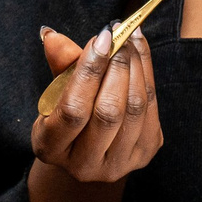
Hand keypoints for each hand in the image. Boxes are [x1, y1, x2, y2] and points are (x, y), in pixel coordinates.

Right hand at [30, 26, 161, 184]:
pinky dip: (147, 75)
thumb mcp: (56, 92)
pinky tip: (139, 53)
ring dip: (136, 67)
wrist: (88, 147)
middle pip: (108, 112)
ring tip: (130, 38)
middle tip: (119, 35)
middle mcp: (84, 165)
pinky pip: (151, 108)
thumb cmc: (66, 113)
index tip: (101, 38)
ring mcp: (118, 164)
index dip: (89, 71)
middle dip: (117, 67)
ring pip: (134, 109)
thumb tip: (53, 36)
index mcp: (51, 149)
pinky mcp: (144, 154)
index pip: (73, 109)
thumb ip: (59, 66)